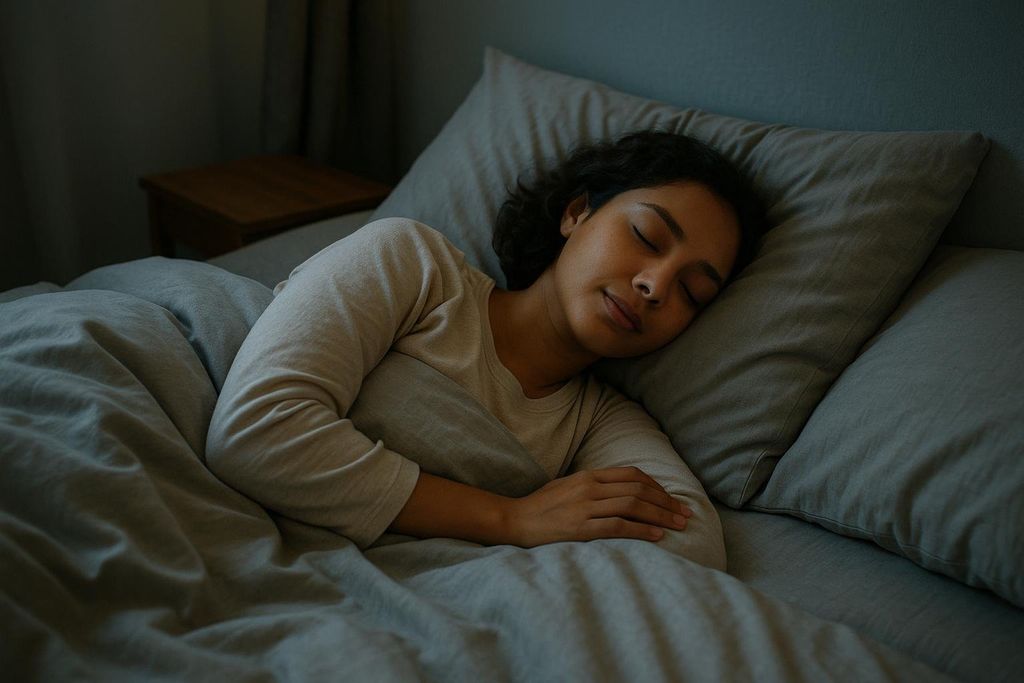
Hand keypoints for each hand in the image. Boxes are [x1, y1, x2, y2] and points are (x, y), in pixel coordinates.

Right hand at [503, 466, 693, 547]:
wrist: (513, 520)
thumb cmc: (540, 506)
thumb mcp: (568, 487)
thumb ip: (593, 486)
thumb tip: (620, 491)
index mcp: (588, 476)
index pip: (632, 475)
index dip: (658, 487)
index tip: (672, 500)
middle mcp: (589, 487)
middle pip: (638, 490)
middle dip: (666, 503)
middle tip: (685, 515)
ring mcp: (585, 507)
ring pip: (633, 506)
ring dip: (660, 516)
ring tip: (678, 526)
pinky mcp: (580, 528)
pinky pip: (617, 526)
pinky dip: (640, 530)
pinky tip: (656, 537)